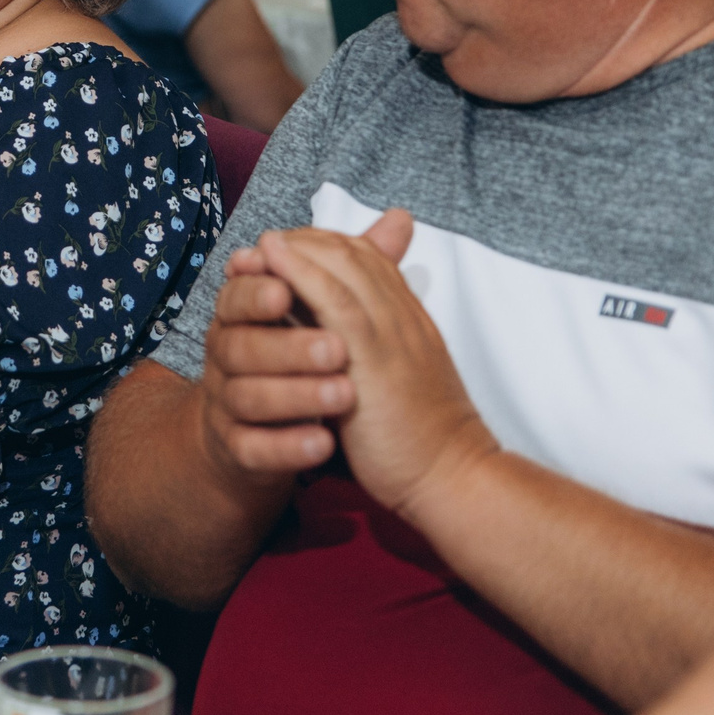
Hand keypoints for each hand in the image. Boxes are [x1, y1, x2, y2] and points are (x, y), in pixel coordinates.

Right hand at [192, 248, 354, 480]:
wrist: (270, 430)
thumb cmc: (300, 360)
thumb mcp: (325, 313)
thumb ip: (354, 268)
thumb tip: (400, 217)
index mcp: (244, 317)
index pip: (238, 296)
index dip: (258, 292)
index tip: (288, 291)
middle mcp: (229, 356)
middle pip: (240, 346)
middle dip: (288, 345)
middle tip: (337, 350)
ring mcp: (230, 405)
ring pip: (248, 398)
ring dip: (298, 395)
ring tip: (345, 395)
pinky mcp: (240, 448)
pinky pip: (253, 448)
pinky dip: (287, 446)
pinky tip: (323, 443)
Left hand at [254, 216, 499, 518]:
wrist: (451, 475)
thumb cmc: (420, 438)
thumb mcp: (398, 381)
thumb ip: (373, 353)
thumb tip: (335, 346)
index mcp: (411, 318)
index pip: (370, 260)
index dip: (327, 246)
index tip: (292, 247)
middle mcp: (403, 315)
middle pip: (354, 253)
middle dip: (307, 239)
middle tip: (267, 241)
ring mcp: (391, 331)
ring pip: (344, 266)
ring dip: (298, 247)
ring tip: (262, 242)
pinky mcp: (373, 356)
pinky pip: (335, 300)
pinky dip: (301, 272)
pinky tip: (271, 261)